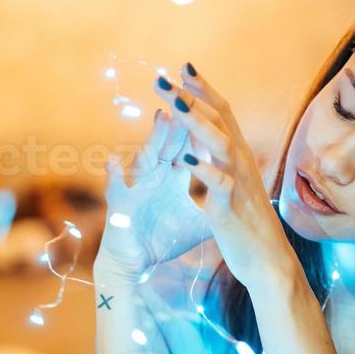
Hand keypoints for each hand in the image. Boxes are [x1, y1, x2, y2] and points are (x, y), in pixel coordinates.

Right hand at [96, 98, 209, 279]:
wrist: (134, 263)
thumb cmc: (161, 239)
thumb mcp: (198, 223)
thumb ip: (216, 205)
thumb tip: (242, 197)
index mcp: (172, 177)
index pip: (188, 144)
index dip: (200, 125)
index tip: (213, 102)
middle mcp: (154, 176)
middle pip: (169, 142)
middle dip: (180, 118)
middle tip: (190, 90)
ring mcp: (136, 188)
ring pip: (146, 158)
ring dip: (155, 138)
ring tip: (163, 116)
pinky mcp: (120, 207)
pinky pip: (115, 189)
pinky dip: (112, 176)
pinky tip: (112, 162)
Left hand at [153, 63, 294, 289]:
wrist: (268, 260)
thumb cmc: (248, 223)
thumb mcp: (233, 185)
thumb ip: (220, 161)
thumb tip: (204, 141)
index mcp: (239, 156)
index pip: (223, 113)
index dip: (203, 90)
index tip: (183, 68)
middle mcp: (241, 163)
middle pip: (219, 120)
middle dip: (192, 96)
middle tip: (163, 77)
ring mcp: (238, 183)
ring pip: (220, 143)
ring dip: (196, 122)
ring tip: (172, 105)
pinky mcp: (231, 207)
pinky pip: (219, 183)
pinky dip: (203, 169)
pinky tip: (184, 158)